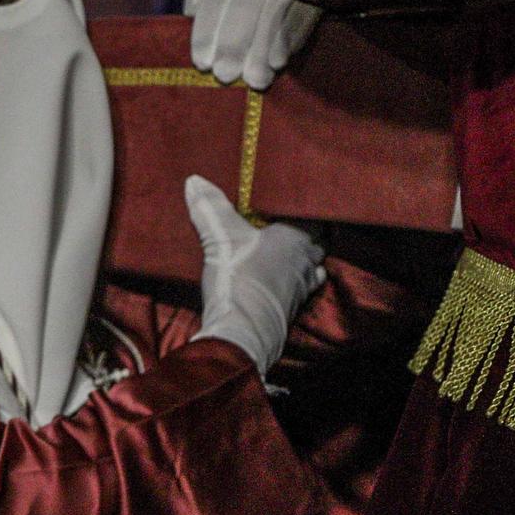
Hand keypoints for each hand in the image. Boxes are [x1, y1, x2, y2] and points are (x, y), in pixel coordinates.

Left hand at [186, 0, 321, 90]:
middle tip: (224, 75)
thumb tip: (190, 12)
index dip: (204, 33)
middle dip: (232, 46)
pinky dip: (289, 42)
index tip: (202, 63)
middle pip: (244, 10)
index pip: (215, 1)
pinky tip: (279, 63)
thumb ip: (205, 0)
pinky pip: (301, 17)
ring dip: (262, 50)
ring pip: (273, 16)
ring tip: (254, 79)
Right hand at [186, 175, 324, 376]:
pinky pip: (301, 289)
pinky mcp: (291, 309)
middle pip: (320, 243)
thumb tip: (195, 180)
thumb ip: (210, 207)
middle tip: (292, 224)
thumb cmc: (240, 279)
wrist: (243, 333)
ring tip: (289, 252)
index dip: (311, 210)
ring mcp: (301, 288)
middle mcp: (305, 262)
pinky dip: (294, 282)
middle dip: (310, 234)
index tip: (298, 202)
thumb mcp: (220, 237)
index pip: (319, 218)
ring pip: (313, 268)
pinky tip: (279, 281)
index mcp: (297, 239)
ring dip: (305, 260)